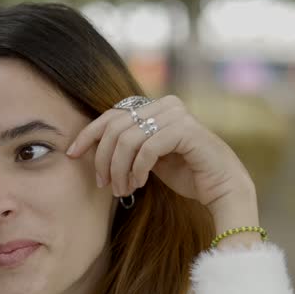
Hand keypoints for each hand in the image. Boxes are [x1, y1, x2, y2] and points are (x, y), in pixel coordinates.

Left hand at [66, 95, 255, 214]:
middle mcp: (166, 104)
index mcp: (155, 106)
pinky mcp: (186, 130)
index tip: (72, 154)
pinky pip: (147, 149)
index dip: (88, 134)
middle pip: (115, 128)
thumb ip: (127, 145)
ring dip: (119, 169)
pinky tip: (140, 183)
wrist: (222, 188)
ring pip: (127, 139)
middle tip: (104, 185)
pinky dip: (137, 169)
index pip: (111, 115)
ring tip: (122, 189)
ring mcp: (177, 115)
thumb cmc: (186, 173)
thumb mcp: (148, 157)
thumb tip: (90, 145)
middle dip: (103, 159)